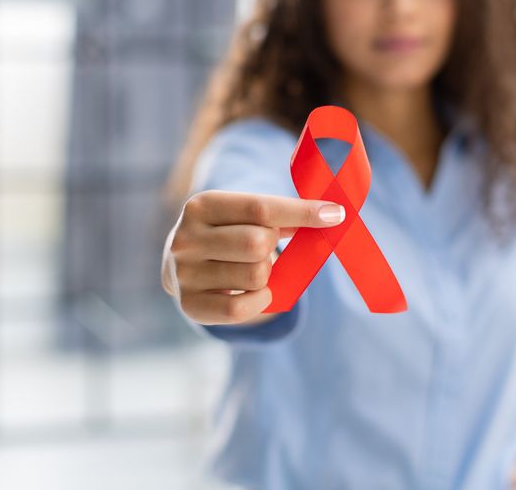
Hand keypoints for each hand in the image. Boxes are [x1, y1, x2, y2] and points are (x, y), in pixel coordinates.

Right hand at [163, 190, 344, 324]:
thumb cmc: (227, 234)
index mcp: (201, 206)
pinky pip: (240, 309)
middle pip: (257, 243)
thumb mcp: (242, 216)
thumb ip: (280, 216)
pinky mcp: (189, 305)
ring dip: (266, 274)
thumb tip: (329, 216)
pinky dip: (260, 300)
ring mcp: (184, 273)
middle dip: (272, 246)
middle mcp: (186, 238)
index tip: (334, 215)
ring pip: (255, 276)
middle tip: (263, 247)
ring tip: (251, 268)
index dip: (301, 212)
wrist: (181, 265)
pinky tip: (255, 292)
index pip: (261, 208)